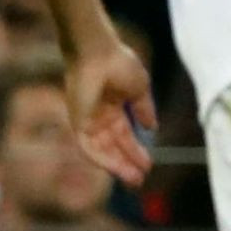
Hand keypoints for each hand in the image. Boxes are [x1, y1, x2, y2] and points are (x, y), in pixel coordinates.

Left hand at [64, 41, 156, 185]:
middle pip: (114, 147)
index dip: (136, 150)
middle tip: (141, 179)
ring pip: (102, 151)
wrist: (98, 52)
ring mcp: (87, 120)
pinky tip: (116, 168)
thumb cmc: (119, 63)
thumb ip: (144, 110)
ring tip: (134, 178)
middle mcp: (99, 117)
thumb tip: (153, 128)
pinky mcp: (78, 122)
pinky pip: (88, 147)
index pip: (124, 136)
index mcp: (113, 107)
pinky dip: (102, 159)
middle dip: (128, 162)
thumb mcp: (139, 90)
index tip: (149, 164)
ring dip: (117, 166)